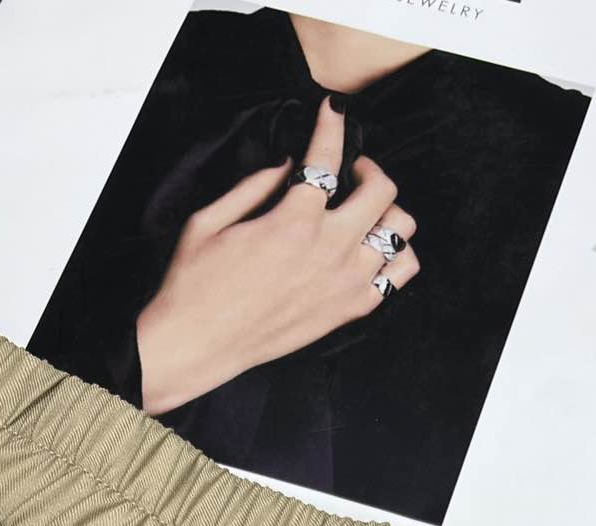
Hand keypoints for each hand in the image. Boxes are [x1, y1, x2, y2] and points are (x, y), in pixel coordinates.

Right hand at [134, 93, 419, 414]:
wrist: (199, 345)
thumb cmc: (195, 284)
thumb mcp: (211, 219)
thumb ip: (255, 185)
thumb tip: (288, 164)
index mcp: (294, 222)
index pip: (328, 158)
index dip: (333, 125)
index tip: (334, 111)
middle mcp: (330, 250)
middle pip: (382, 190)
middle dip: (368, 170)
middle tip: (349, 173)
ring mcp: (346, 283)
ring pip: (400, 230)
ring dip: (386, 213)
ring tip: (364, 214)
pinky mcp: (350, 310)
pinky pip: (399, 275)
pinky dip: (393, 255)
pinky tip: (371, 249)